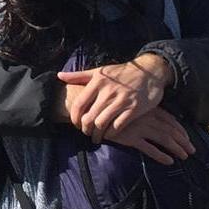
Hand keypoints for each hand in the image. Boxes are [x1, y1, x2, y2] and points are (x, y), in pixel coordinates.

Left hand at [57, 55, 171, 140]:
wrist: (149, 72)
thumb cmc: (121, 73)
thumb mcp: (100, 71)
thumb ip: (79, 76)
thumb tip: (59, 76)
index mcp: (97, 83)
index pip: (79, 104)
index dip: (74, 117)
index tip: (75, 124)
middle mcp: (107, 92)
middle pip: (89, 117)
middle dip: (85, 129)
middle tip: (86, 133)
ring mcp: (121, 101)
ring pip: (102, 123)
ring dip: (97, 134)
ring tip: (96, 137)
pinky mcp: (134, 109)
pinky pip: (118, 126)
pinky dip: (112, 133)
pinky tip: (110, 135)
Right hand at [102, 106, 194, 165]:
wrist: (90, 109)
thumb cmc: (110, 107)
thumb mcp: (129, 105)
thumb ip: (142, 110)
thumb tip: (155, 119)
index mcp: (148, 109)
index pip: (170, 120)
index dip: (181, 130)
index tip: (187, 138)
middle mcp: (146, 117)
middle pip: (171, 130)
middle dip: (183, 141)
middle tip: (192, 151)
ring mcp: (139, 127)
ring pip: (164, 139)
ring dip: (176, 149)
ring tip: (184, 157)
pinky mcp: (130, 137)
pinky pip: (150, 148)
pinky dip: (161, 155)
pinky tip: (169, 161)